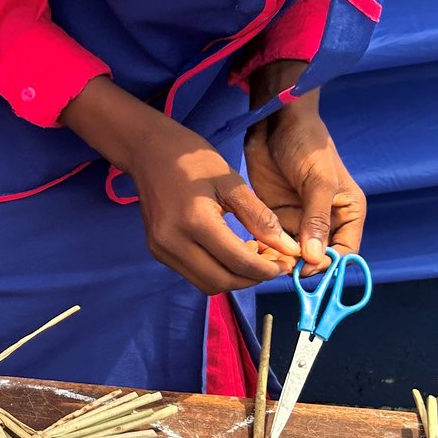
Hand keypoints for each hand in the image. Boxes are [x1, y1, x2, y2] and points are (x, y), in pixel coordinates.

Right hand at [60, 76, 299, 293]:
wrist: (149, 153)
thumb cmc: (194, 161)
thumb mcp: (233, 183)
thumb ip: (261, 218)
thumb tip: (288, 249)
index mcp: (194, 221)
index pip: (237, 261)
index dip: (267, 269)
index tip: (287, 264)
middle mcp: (173, 242)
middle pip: (221, 281)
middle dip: (252, 278)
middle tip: (274, 263)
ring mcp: (161, 250)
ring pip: (207, 284)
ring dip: (235, 278)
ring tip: (254, 257)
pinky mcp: (158, 252)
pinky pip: (194, 274)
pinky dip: (218, 271)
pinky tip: (232, 252)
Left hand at [246, 62, 365, 273]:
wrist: (276, 122)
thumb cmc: (307, 145)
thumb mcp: (318, 181)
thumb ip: (317, 218)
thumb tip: (314, 258)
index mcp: (347, 214)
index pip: (344, 252)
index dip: (328, 266)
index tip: (306, 270)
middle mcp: (324, 223)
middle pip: (316, 259)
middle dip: (300, 267)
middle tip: (279, 267)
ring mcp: (298, 221)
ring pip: (292, 255)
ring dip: (279, 261)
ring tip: (263, 260)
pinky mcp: (274, 217)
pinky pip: (271, 243)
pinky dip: (264, 251)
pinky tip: (252, 251)